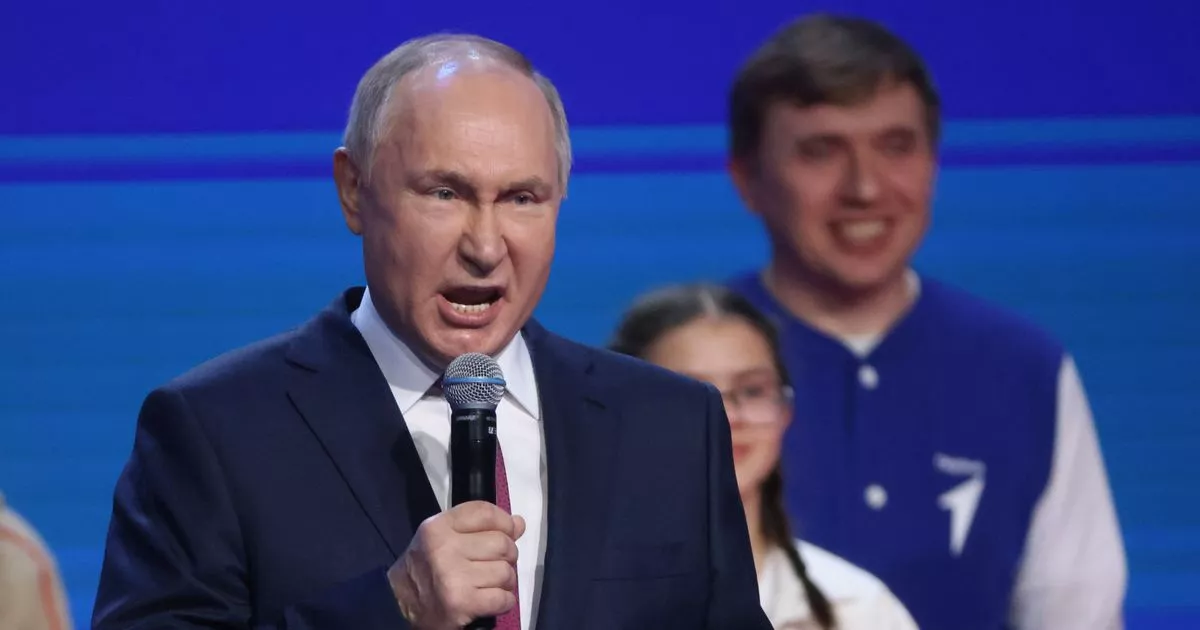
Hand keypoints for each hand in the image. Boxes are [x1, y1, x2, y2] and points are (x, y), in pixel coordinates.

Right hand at [388, 501, 524, 629]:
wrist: (398, 604)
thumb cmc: (425, 568)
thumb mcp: (443, 537)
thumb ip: (478, 527)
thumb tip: (518, 523)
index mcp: (438, 527)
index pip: (485, 512)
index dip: (504, 522)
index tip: (507, 532)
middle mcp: (444, 548)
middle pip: (502, 543)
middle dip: (507, 556)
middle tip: (493, 565)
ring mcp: (453, 577)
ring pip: (506, 572)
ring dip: (505, 581)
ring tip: (489, 584)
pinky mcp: (462, 603)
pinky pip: (504, 598)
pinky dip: (504, 601)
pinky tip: (489, 599)